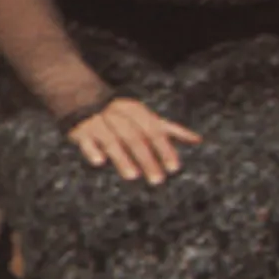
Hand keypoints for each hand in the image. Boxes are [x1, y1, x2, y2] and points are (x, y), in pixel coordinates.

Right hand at [65, 98, 201, 184]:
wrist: (81, 98)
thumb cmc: (121, 115)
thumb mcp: (145, 118)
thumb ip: (169, 130)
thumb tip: (197, 140)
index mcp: (134, 110)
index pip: (154, 130)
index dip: (165, 149)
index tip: (174, 168)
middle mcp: (116, 114)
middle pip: (134, 137)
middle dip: (147, 158)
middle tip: (157, 180)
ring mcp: (97, 121)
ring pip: (111, 140)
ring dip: (122, 158)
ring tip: (133, 176)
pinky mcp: (80, 131)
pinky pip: (86, 141)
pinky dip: (92, 150)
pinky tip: (99, 162)